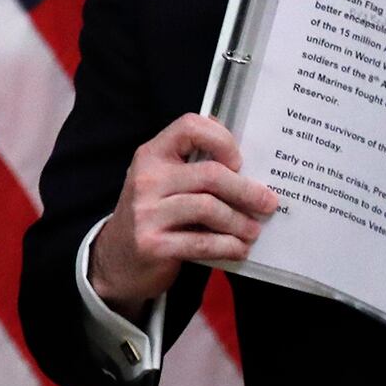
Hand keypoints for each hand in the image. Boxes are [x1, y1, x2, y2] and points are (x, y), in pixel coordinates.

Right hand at [89, 113, 277, 315]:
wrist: (117, 258)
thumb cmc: (153, 213)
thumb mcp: (163, 181)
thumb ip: (193, 164)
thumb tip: (245, 155)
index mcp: (151, 154)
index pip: (189, 127)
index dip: (222, 140)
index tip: (239, 162)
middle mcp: (146, 179)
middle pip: (210, 175)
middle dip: (247, 191)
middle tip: (268, 203)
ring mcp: (146, 213)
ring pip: (210, 209)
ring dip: (241, 222)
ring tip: (254, 230)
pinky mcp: (152, 245)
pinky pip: (202, 242)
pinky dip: (228, 246)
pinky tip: (239, 248)